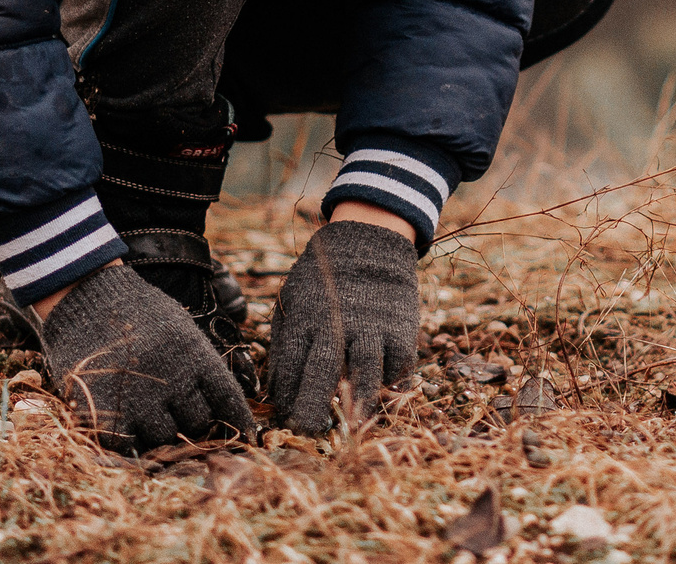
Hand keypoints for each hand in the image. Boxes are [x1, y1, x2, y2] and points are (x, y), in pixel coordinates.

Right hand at [36, 263, 257, 453]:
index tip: (247, 437)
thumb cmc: (136, 311)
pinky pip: (130, 447)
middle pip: (197, 424)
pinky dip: (132, 444)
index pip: (228, 399)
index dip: (239, 421)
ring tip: (145, 411)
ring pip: (165, 438)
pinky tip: (128, 429)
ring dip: (160, 432)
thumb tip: (217, 399)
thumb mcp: (180, 328)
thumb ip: (198, 363)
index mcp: (196, 356)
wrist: (87, 297)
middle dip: (190, 422)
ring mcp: (142, 400)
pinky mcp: (109, 414)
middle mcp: (175, 381)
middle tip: (174, 410)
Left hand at [266, 218, 419, 432]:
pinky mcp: (401, 331)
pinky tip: (381, 395)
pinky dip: (390, 386)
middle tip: (308, 431)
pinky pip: (398, 368)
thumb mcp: (292, 301)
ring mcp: (372, 328)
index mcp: (304, 317)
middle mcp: (337, 324)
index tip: (284, 416)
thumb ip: (284, 344)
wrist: (369, 243)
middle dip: (313, 408)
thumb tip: (274, 393)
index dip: (285, 397)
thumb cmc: (323, 282)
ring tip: (351, 426)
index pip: (289, 366)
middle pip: (323, 372)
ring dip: (357, 404)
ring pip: (366, 374)